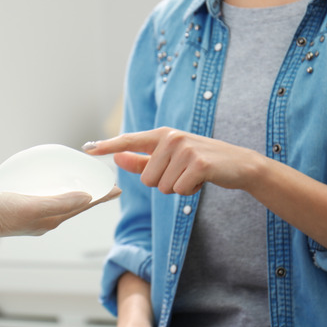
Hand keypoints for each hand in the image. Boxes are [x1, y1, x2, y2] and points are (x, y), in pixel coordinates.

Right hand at [0, 187, 120, 245]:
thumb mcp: (32, 205)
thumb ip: (60, 202)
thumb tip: (88, 197)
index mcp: (52, 220)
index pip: (83, 206)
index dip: (101, 197)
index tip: (118, 188)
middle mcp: (46, 220)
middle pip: (76, 205)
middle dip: (92, 195)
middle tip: (105, 184)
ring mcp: (33, 217)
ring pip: (62, 203)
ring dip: (76, 194)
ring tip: (85, 184)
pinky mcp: (21, 211)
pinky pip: (46, 199)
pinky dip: (56, 191)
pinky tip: (50, 184)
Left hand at [84, 127, 262, 195]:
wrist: (238, 164)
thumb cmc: (200, 162)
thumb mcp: (171, 158)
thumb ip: (142, 159)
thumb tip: (116, 157)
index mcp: (161, 135)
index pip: (129, 140)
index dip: (108, 146)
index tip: (88, 149)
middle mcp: (171, 138)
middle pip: (147, 180)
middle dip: (164, 184)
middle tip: (184, 173)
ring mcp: (185, 149)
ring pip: (162, 187)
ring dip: (178, 188)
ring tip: (193, 175)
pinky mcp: (197, 164)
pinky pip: (178, 191)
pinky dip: (189, 191)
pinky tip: (202, 180)